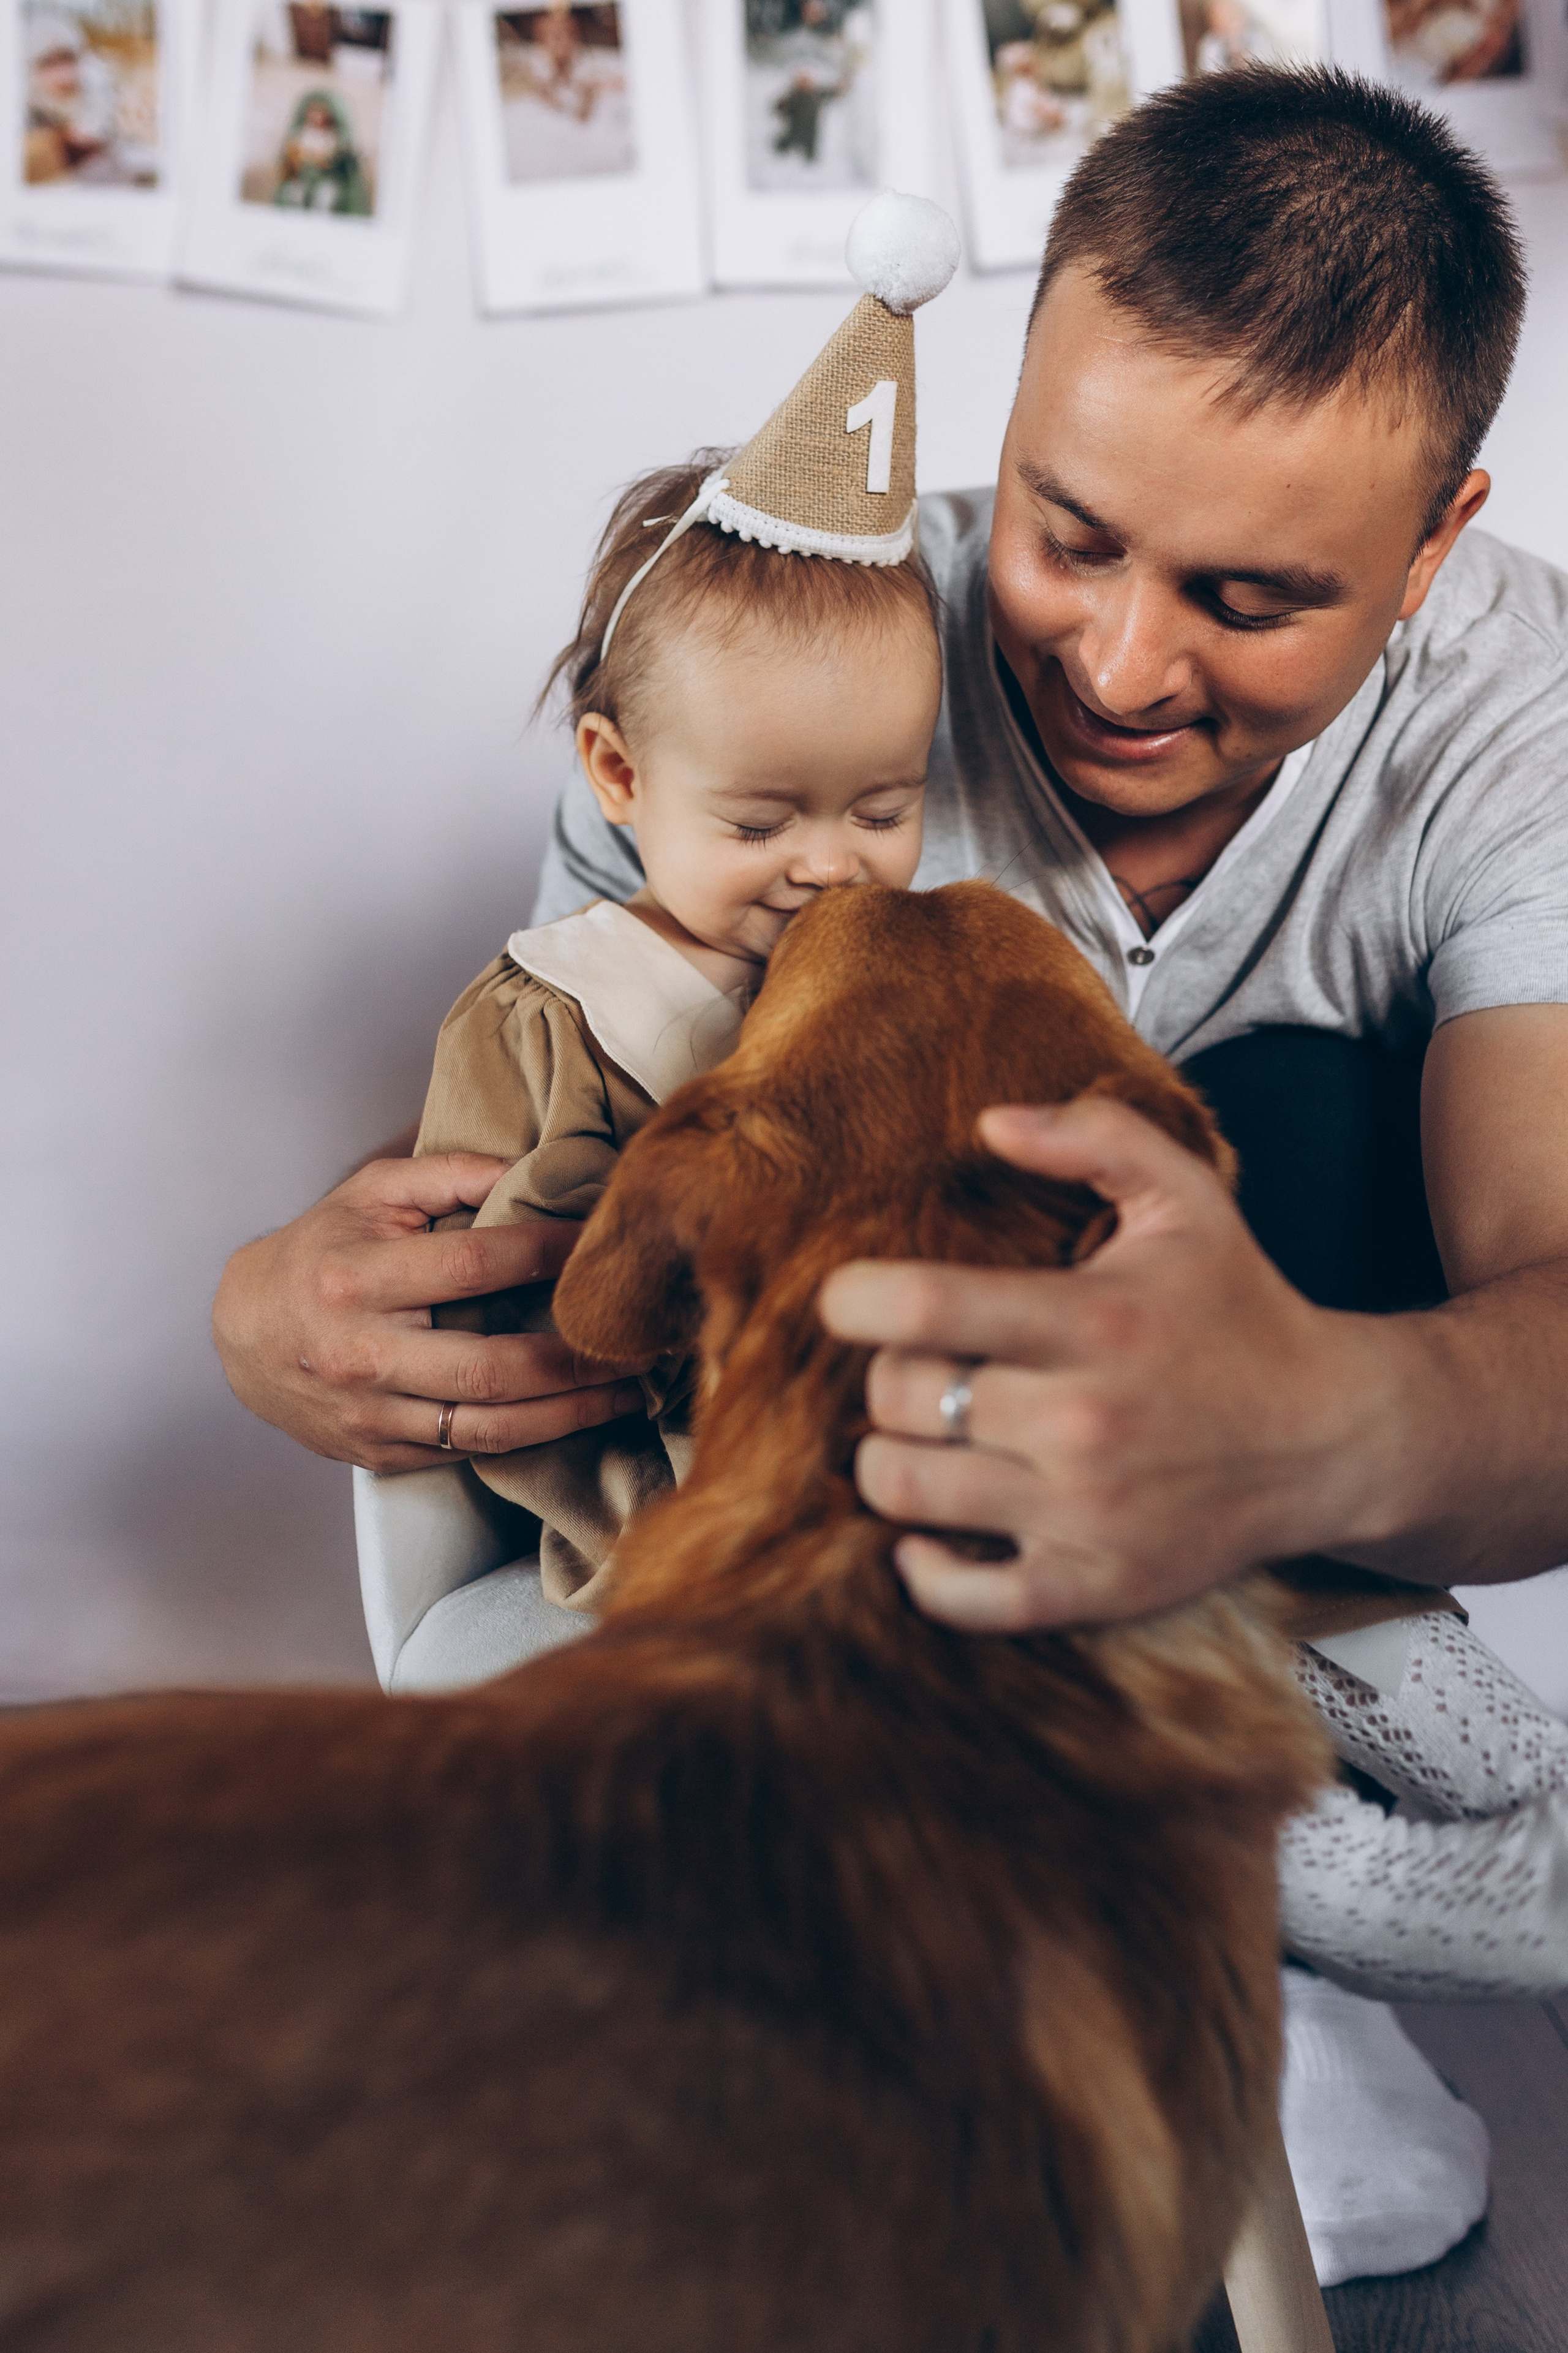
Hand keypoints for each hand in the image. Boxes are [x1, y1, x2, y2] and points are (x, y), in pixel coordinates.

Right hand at [212, 1154, 648, 1472]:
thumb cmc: (320, 1251)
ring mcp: (370, 1415)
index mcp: (358, 1278)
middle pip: (493, 1368)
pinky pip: (467, 1453)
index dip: (547, 1255)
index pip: (474, 1266)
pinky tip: (577, 1417)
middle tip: (644, 1341)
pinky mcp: (379, 1454)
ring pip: (490, 1428)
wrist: (242, 1335)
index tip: (601, 1243)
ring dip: (572, 1413)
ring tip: (630, 1392)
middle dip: (579, 1358)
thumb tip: (531, 1167)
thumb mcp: (369, 1194)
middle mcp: (362, 1353)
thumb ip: (448, 1173)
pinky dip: (530, 1438)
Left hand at [819, 1099, 1399, 1630]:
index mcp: (1092, 1321)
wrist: (1333, 1438)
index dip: (855, 1298)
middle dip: (886, 1376)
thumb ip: (1096, 1136)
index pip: (922, 1307)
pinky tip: (932, 1534)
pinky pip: (960, 1598)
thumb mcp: (1188, 1199)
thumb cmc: (1240, 1312)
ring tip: (925, 1437)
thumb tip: (991, 1121)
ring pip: (907, 1491)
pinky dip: (922, 1571)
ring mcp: (1085, 1514)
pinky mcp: (1094, 1586)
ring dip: (891, 1460)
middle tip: (920, 1368)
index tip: (850, 1300)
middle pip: (901, 1398)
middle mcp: (1082, 1421)